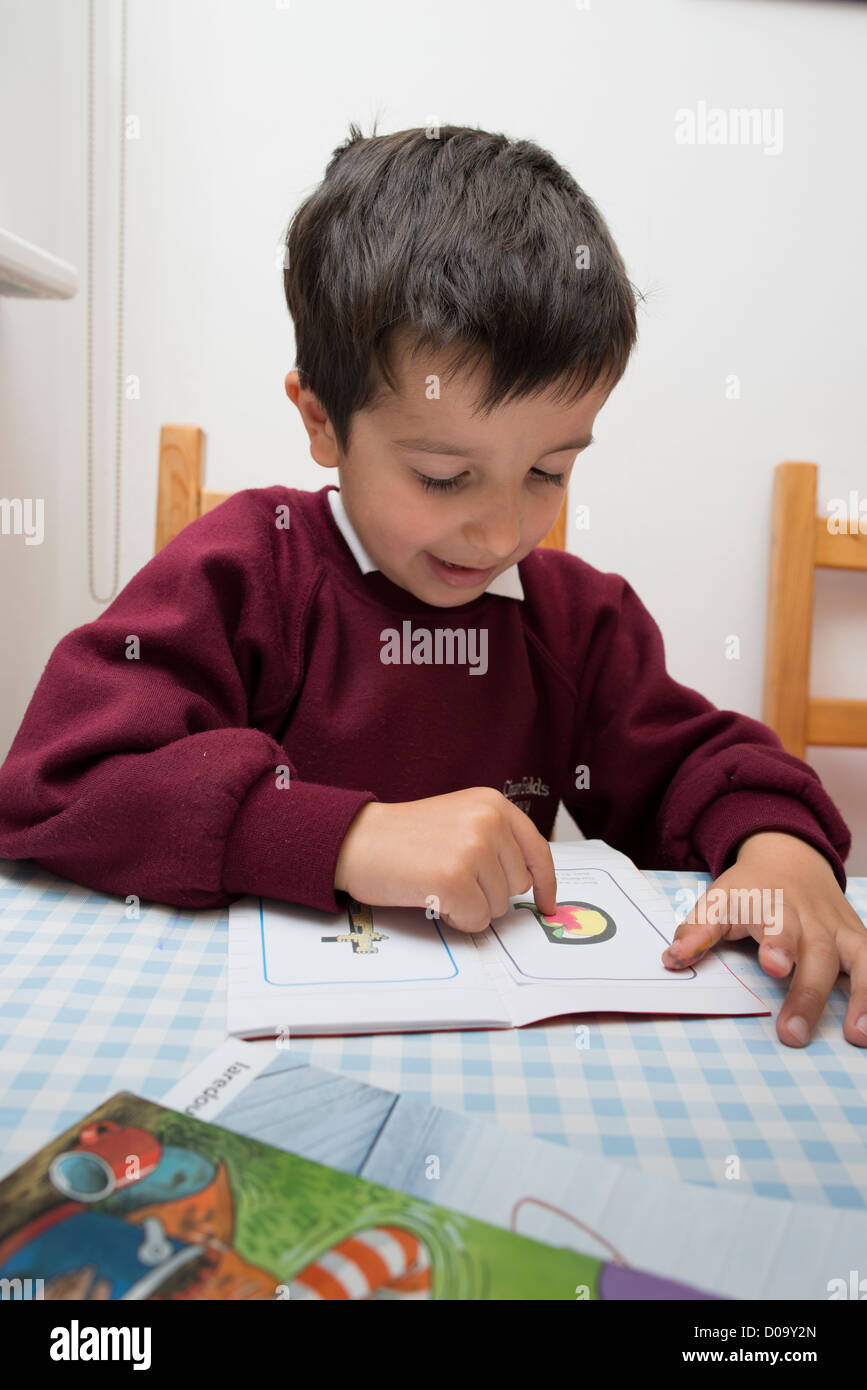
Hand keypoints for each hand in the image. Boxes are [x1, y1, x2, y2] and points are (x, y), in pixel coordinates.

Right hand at [333, 786, 557, 932]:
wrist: (355, 840)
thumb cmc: (401, 836)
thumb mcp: (458, 818)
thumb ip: (494, 839)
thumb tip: (528, 882)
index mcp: (492, 804)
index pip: (537, 850)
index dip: (545, 882)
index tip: (547, 903)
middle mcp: (488, 822)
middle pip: (517, 885)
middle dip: (489, 892)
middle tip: (451, 876)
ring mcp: (472, 850)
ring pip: (498, 906)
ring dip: (470, 906)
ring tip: (437, 882)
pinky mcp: (454, 880)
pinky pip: (476, 920)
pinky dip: (456, 919)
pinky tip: (432, 897)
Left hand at [661, 831, 866, 1047]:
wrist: (791, 859)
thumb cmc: (749, 890)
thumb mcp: (717, 901)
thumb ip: (697, 930)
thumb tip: (672, 960)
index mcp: (772, 905)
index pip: (777, 922)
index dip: (778, 942)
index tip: (774, 965)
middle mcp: (811, 917)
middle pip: (816, 951)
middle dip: (807, 992)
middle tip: (793, 1032)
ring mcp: (840, 930)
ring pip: (859, 958)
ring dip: (863, 997)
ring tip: (857, 1035)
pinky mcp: (860, 941)